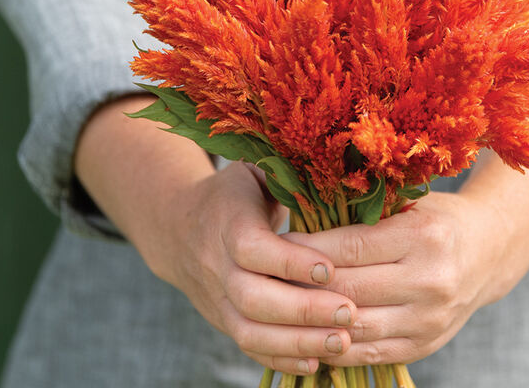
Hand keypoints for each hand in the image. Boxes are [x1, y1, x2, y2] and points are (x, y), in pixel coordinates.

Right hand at [157, 161, 358, 374]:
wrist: (179, 225)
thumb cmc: (237, 190)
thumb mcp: (255, 167)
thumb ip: (287, 169)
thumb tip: (335, 167)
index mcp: (227, 220)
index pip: (252, 247)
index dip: (289, 261)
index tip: (330, 267)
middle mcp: (216, 263)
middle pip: (251, 297)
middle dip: (302, 309)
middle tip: (349, 311)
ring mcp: (216, 297)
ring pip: (249, 330)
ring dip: (297, 341)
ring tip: (343, 341)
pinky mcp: (222, 319)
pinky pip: (248, 346)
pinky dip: (282, 358)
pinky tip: (319, 360)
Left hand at [282, 190, 506, 366]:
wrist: (487, 251)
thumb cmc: (437, 218)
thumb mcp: (408, 203)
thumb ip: (364, 213)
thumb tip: (302, 217)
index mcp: (425, 236)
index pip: (351, 248)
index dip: (308, 248)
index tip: (276, 242)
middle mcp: (431, 280)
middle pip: (348, 290)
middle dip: (303, 284)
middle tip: (268, 275)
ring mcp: (430, 320)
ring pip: (354, 327)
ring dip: (312, 320)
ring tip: (282, 305)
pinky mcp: (425, 346)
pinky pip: (369, 353)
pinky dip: (335, 345)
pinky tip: (310, 331)